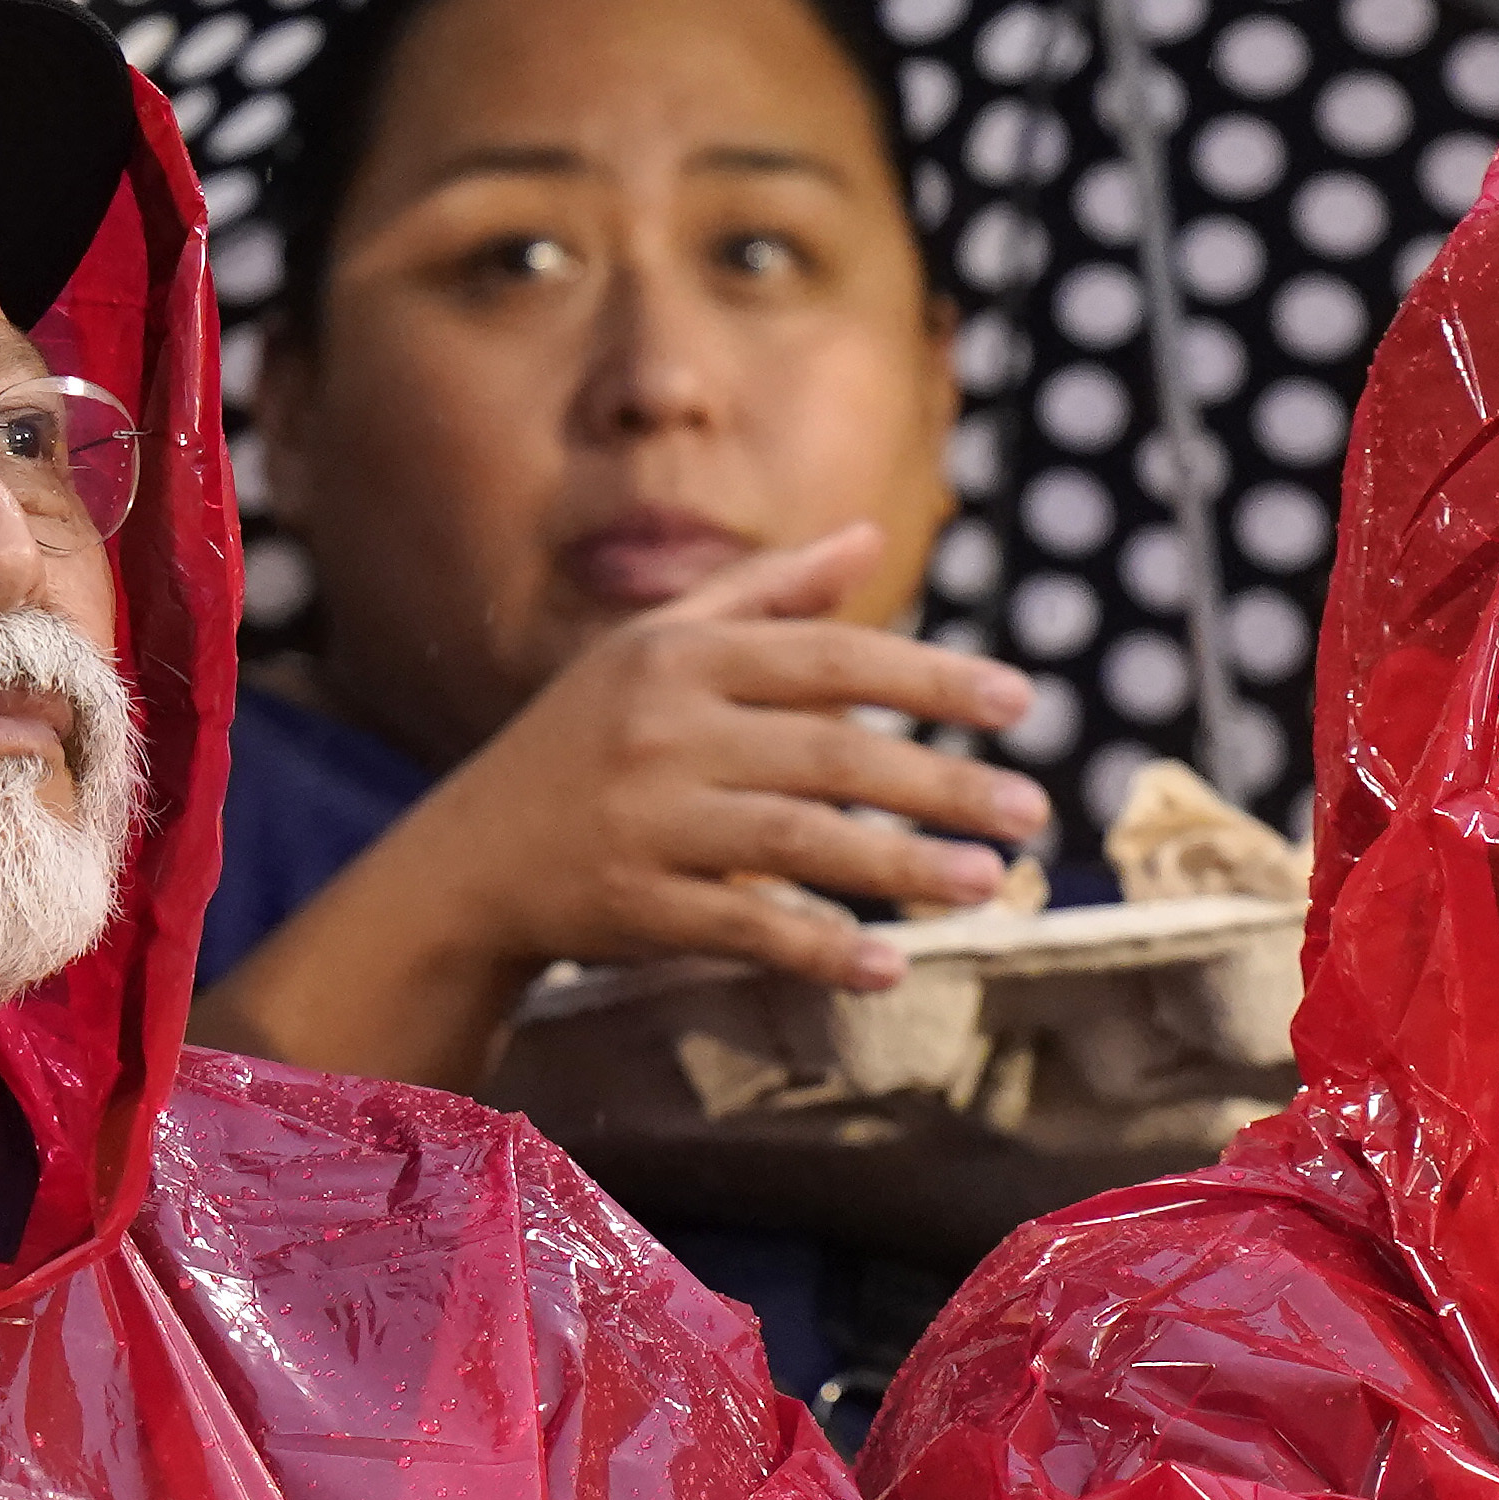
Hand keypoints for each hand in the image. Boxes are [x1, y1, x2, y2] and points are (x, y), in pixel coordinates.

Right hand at [381, 522, 1051, 996]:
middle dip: (939, 782)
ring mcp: (646, 820)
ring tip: (988, 883)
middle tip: (1030, 808)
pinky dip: (820, 947)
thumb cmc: (581, 741)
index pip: (829, 659)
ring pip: (798, 843)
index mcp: (679, 658)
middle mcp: (662, 731)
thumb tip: (867, 535)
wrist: (467, 858)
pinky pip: (745, 926)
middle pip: (829, 753)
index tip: (1018, 700)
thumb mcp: (657, 649)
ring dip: (900, 866)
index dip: (929, 677)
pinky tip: (892, 964)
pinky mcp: (633, 904)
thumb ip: (764, 594)